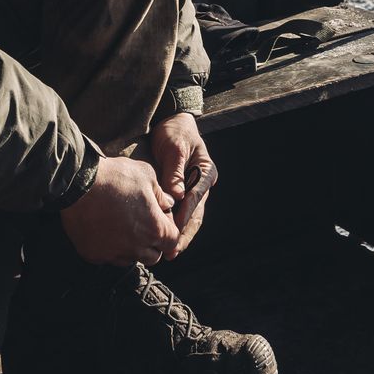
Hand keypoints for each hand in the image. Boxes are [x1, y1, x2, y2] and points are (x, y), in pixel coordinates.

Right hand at [59, 155, 178, 265]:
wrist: (77, 184)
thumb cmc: (115, 177)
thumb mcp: (146, 175)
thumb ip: (161, 194)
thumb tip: (167, 204)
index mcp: (154, 229)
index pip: (172, 242)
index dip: (167, 231)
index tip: (159, 221)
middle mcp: (136, 247)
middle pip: (153, 256)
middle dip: (152, 243)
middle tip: (141, 225)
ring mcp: (114, 254)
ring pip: (130, 259)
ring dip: (131, 248)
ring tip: (122, 227)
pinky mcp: (94, 255)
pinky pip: (108, 258)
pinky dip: (110, 249)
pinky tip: (104, 230)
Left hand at [149, 113, 216, 260]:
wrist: (170, 122)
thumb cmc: (174, 131)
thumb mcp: (174, 147)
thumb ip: (175, 171)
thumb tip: (176, 195)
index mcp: (205, 171)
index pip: (196, 196)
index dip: (185, 214)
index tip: (175, 229)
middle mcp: (202, 183)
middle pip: (196, 213)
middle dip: (186, 233)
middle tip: (174, 249)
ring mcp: (193, 189)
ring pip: (191, 216)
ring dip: (182, 234)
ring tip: (172, 251)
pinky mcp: (183, 191)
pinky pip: (181, 212)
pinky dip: (176, 226)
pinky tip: (167, 238)